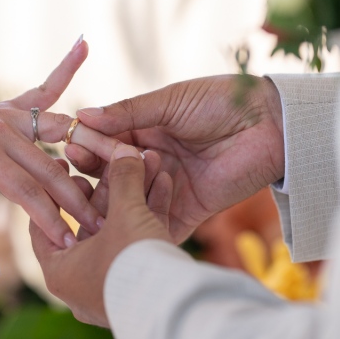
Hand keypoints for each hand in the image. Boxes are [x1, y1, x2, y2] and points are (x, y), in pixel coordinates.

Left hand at [0, 38, 118, 273]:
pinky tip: (85, 43)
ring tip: (117, 168)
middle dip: (76, 197)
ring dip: (87, 150)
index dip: (50, 219)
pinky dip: (65, 68)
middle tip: (100, 223)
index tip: (71, 243)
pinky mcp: (9, 104)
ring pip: (58, 131)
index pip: (26, 191)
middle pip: (49, 165)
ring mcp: (6, 112)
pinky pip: (44, 88)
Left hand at [30, 143, 172, 326]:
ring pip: (120, 230)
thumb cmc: (133, 261)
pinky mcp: (143, 285)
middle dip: (106, 188)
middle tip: (108, 162)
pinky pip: (141, 242)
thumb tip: (124, 149)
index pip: (43, 224)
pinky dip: (152, 213)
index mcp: (59, 272)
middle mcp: (81, 282)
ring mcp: (113, 285)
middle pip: (87, 222)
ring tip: (147, 161)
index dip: (52, 189)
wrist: (177, 307)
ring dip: (135, 195)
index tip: (61, 164)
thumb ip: (122, 180)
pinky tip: (165, 182)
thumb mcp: (124, 213)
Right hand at [65, 75, 283, 243]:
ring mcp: (168, 188)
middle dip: (93, 178)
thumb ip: (127, 113)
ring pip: (131, 201)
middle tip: (74, 180)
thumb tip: (82, 114)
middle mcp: (151, 162)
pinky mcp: (189, 211)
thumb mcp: (168, 102)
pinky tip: (119, 237)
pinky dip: (141, 232)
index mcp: (144, 133)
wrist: (271, 123)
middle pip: (112, 175)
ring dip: (111, 206)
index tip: (68, 147)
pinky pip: (160, 225)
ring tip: (91, 209)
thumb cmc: (220, 101)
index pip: (106, 142)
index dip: (88, 145)